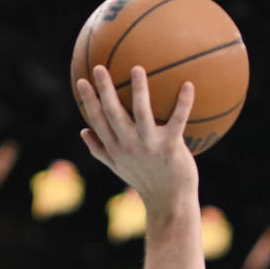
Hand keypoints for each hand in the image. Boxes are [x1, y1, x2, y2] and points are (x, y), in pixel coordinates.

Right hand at [76, 64, 197, 211]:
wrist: (168, 202)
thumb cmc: (144, 181)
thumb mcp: (118, 168)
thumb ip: (100, 149)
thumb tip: (83, 131)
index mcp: (116, 148)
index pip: (97, 121)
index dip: (88, 101)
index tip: (81, 80)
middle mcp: (129, 146)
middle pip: (113, 114)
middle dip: (104, 90)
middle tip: (100, 67)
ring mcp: (150, 146)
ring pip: (142, 113)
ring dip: (139, 91)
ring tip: (137, 69)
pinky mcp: (170, 147)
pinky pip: (178, 121)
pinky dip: (184, 104)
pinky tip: (188, 85)